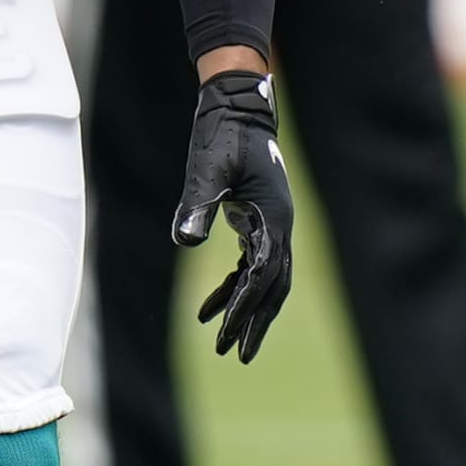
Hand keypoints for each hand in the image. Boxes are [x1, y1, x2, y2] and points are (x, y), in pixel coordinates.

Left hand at [172, 70, 292, 362]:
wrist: (236, 109)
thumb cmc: (222, 136)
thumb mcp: (206, 169)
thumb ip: (197, 203)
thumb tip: (185, 240)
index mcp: (274, 218)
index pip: (264, 275)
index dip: (247, 307)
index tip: (229, 335)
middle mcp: (280, 227)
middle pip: (274, 287)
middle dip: (255, 323)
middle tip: (235, 356)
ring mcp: (273, 226)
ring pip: (265, 281)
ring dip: (246, 311)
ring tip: (222, 342)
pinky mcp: (258, 222)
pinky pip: (251, 266)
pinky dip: (234, 288)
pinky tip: (210, 307)